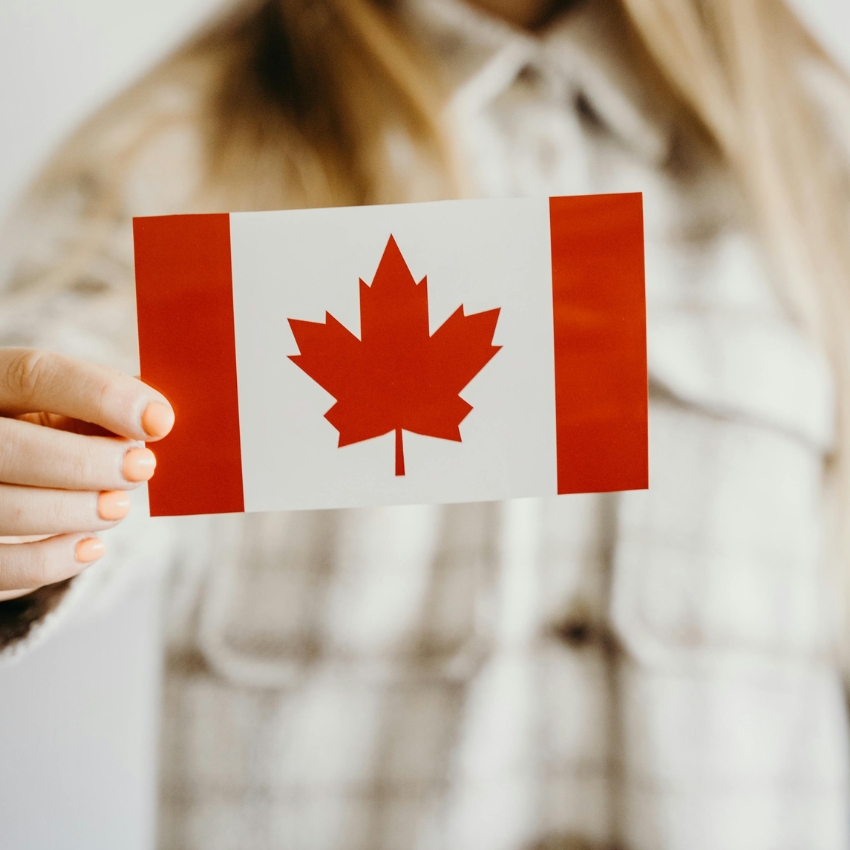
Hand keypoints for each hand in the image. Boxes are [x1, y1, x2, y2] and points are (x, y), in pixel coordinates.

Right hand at [0, 349, 173, 601]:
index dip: (103, 396)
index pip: (37, 375)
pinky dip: (55, 560)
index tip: (160, 420)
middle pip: (16, 448)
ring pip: (11, 510)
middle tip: (143, 468)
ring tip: (118, 506)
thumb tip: (158, 417)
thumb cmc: (43, 435)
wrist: (1, 476)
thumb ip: (103, 406)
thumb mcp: (61, 408)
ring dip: (79, 511)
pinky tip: (91, 546)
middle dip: (91, 463)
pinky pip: (4, 566)